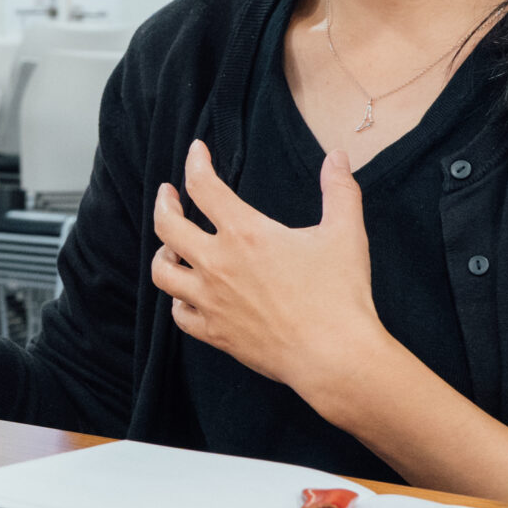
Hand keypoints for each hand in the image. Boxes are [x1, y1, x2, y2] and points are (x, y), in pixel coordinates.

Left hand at [150, 138, 393, 410]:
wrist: (333, 356)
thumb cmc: (340, 294)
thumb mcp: (345, 233)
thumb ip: (340, 190)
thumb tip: (338, 156)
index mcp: (245, 233)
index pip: (203, 186)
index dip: (195, 163)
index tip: (196, 152)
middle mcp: (217, 264)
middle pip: (167, 226)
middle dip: (163, 203)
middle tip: (168, 194)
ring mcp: (210, 301)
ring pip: (162, 272)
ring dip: (163, 254)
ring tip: (170, 246)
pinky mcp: (214, 333)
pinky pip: (179, 314)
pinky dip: (178, 300)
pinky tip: (187, 294)